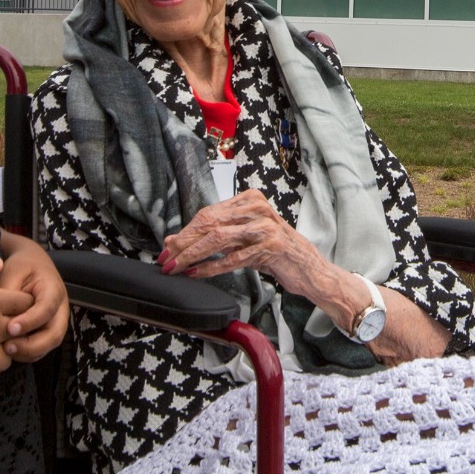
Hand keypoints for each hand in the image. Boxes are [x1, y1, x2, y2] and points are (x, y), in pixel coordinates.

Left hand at [0, 233, 69, 361]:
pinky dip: (28, 353)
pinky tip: (10, 351)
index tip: (10, 328)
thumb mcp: (13, 271)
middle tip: (8, 347)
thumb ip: (7, 293)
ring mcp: (56, 321)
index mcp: (53, 290)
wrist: (32, 264)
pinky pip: (42, 348)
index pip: (46, 309)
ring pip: (49, 344)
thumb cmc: (22, 266)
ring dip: (29, 352)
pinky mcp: (48, 330)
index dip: (30, 321)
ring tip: (6, 351)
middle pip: (55, 334)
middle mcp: (60, 309)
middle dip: (32, 345)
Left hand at [159, 189, 337, 302]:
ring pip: (218, 238)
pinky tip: (197, 273)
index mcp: (250, 200)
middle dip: (183, 243)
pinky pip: (232, 258)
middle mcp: (257, 209)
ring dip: (192, 255)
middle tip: (166, 258)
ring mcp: (265, 226)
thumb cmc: (276, 253)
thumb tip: (174, 241)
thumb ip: (214, 236)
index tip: (168, 247)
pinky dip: (211, 267)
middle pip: (209, 223)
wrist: (308, 268)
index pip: (208, 214)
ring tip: (176, 267)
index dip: (185, 231)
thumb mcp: (244, 239)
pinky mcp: (270, 246)